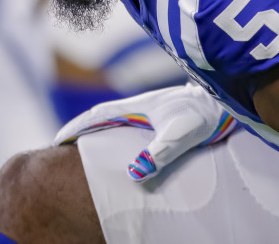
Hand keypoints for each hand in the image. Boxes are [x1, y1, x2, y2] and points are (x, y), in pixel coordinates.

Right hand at [53, 83, 236, 180]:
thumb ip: (159, 152)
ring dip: (95, 134)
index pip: (95, 116)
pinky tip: (117, 152)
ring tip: (80, 153)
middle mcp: (137, 108)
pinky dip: (113, 137)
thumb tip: (135, 174)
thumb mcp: (180, 134)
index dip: (74, 128)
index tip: (55, 142)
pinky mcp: (158, 120)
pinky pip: (126, 128)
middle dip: (79, 132)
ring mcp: (147, 113)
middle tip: (60, 149)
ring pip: (112, 123)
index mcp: (134, 107)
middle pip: (99, 119)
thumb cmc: (202, 116)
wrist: (223, 103)